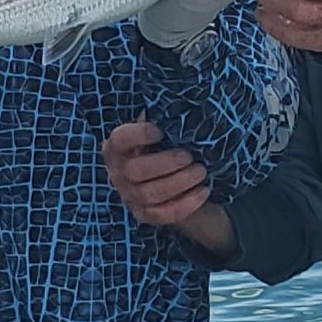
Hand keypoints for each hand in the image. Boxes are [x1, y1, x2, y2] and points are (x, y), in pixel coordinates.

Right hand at [102, 120, 238, 256]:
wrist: (171, 180)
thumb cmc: (164, 147)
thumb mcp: (160, 132)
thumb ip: (162, 121)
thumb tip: (180, 105)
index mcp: (117, 148)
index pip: (120, 140)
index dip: (138, 135)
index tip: (160, 131)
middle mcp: (118, 173)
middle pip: (136, 171)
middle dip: (166, 163)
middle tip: (189, 156)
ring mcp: (130, 197)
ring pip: (152, 193)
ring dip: (180, 181)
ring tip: (201, 170)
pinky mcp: (145, 215)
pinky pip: (165, 214)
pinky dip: (187, 203)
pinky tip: (204, 190)